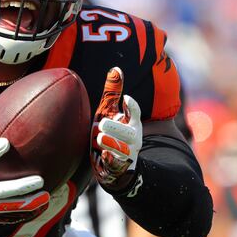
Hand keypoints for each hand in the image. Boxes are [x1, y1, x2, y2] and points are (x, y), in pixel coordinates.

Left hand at [91, 67, 142, 186]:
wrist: (112, 164)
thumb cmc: (110, 132)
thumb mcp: (109, 111)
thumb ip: (112, 93)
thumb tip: (116, 69)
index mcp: (131, 123)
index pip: (136, 114)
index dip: (132, 107)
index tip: (126, 98)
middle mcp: (132, 139)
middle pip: (129, 133)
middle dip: (116, 128)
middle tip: (102, 123)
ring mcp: (126, 154)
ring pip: (123, 149)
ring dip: (112, 144)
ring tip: (100, 138)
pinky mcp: (118, 167)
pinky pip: (116, 164)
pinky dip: (111, 161)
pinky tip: (103, 156)